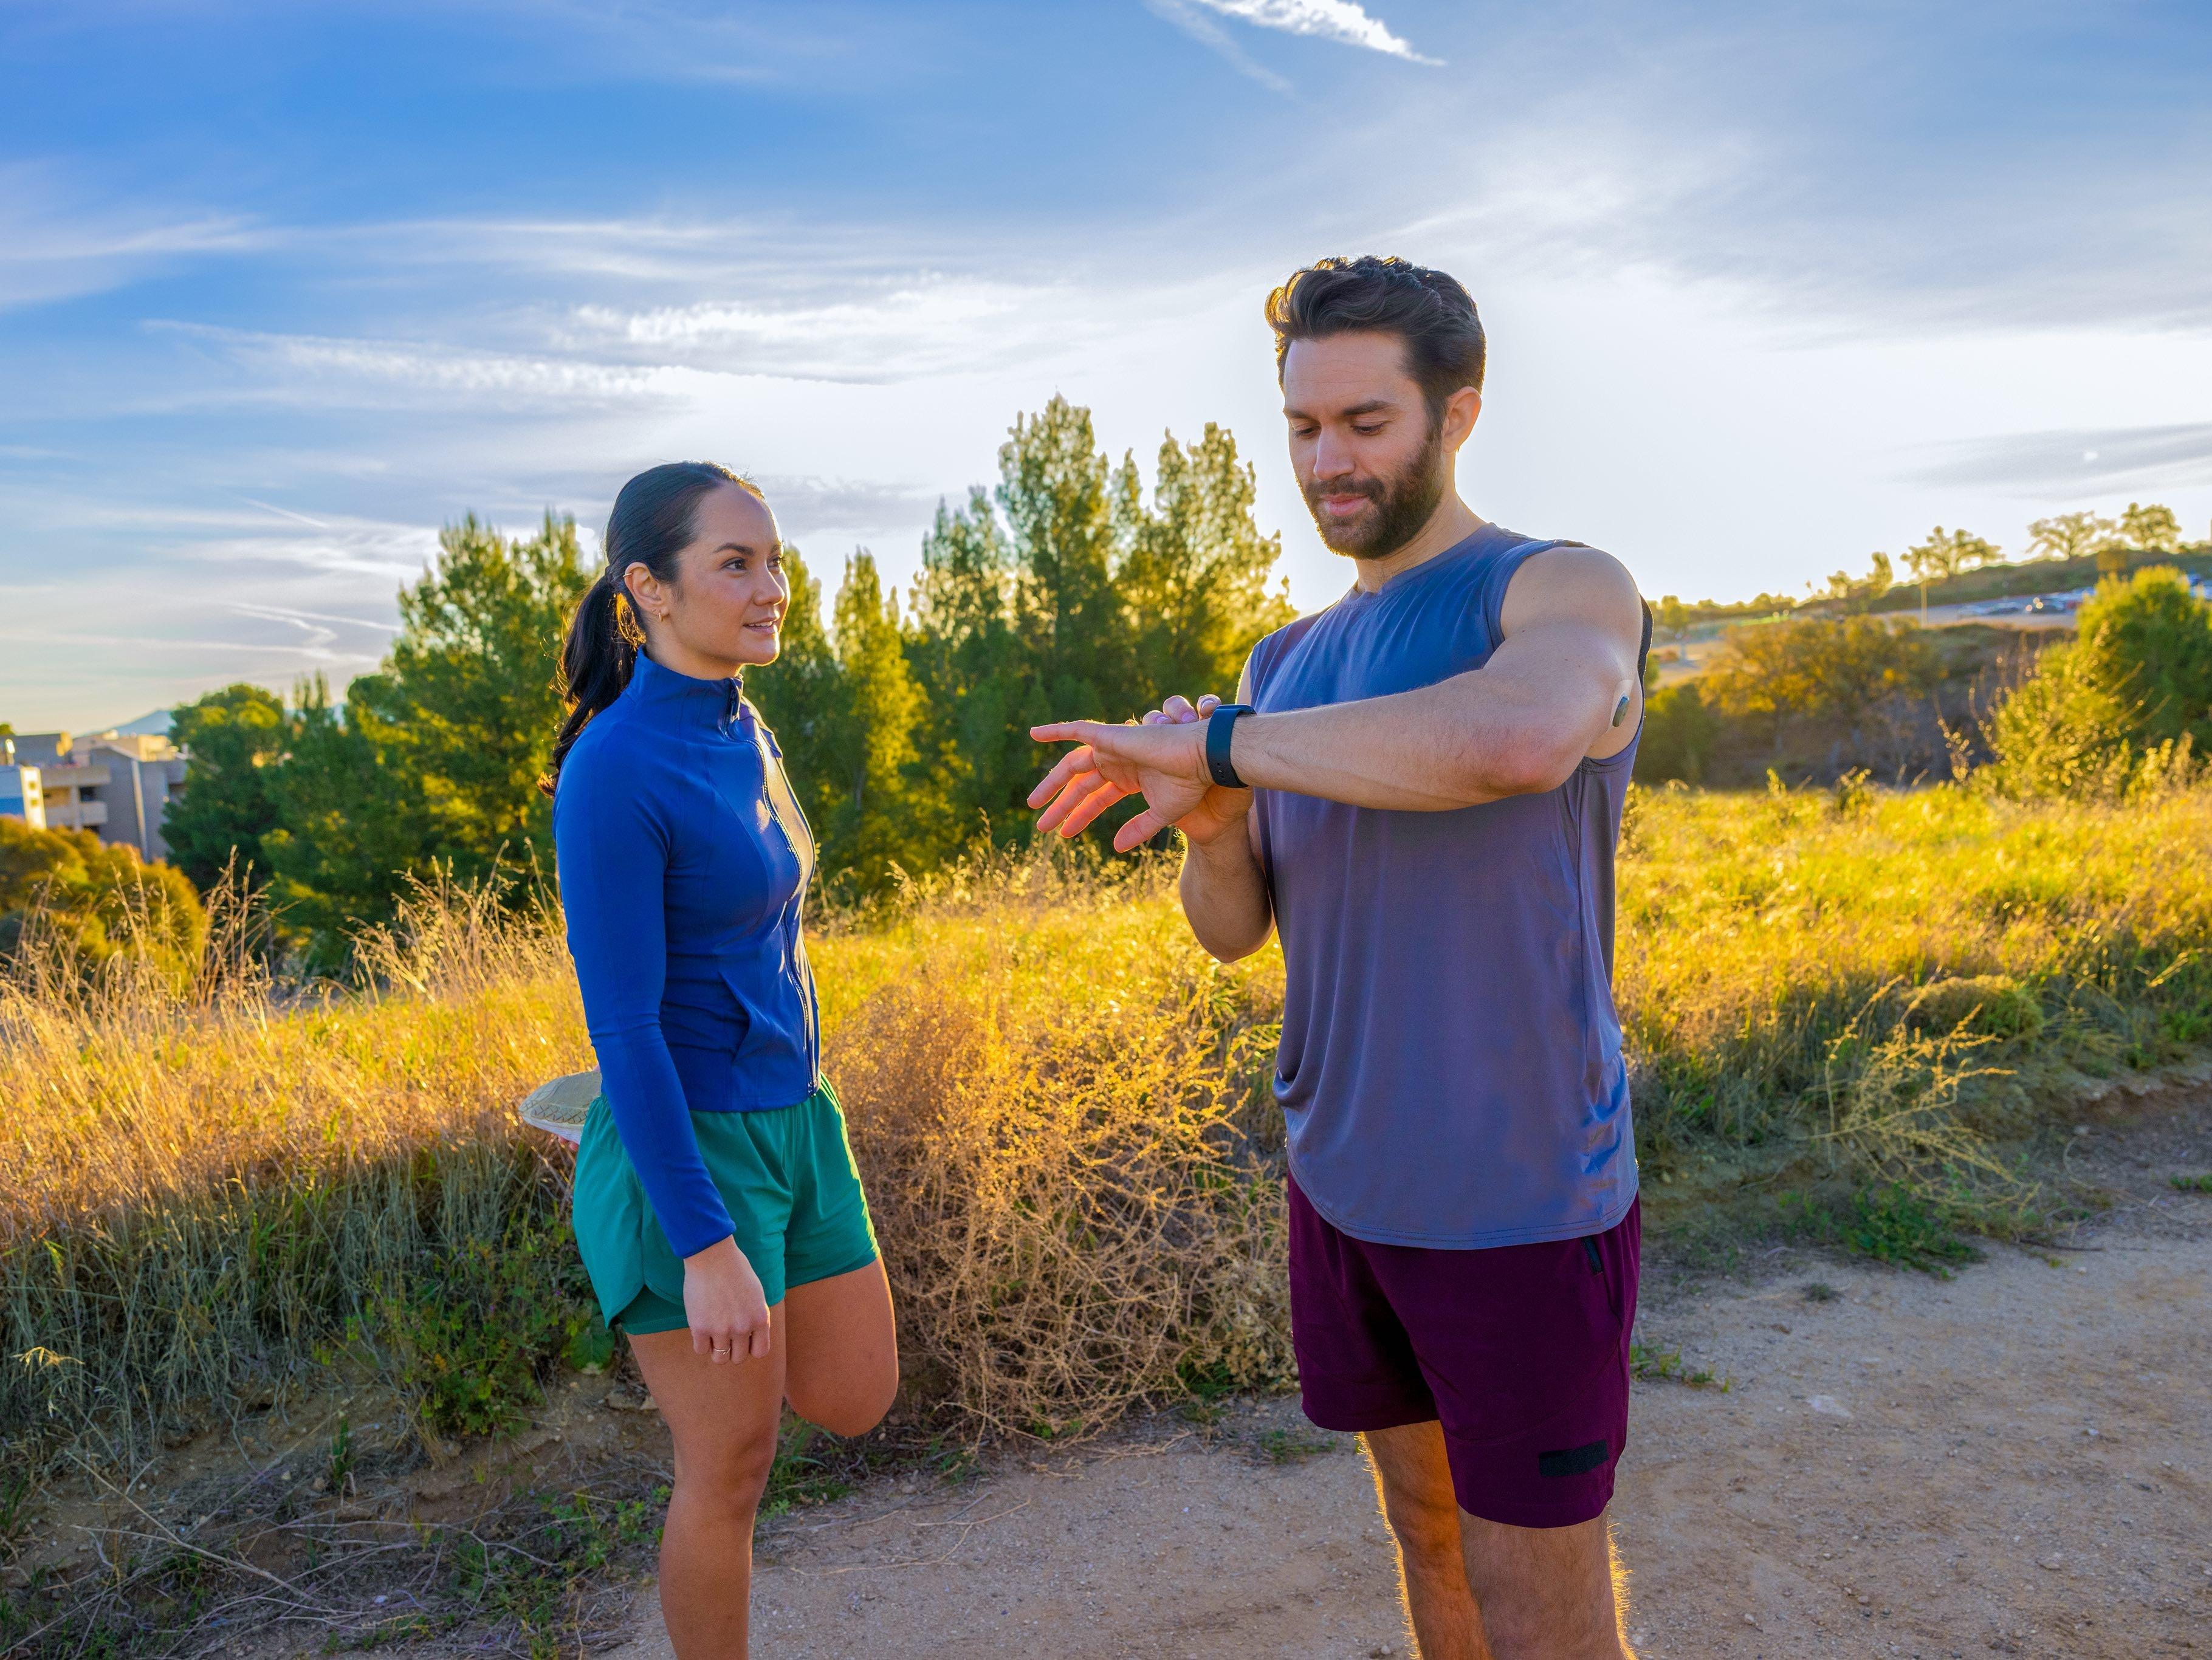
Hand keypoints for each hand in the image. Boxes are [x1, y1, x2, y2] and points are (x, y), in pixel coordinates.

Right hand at [682, 1236, 772, 1363]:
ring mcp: (721, 1330)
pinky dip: (701, 1343)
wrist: (713, 1256)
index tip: (743, 1339)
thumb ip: (755, 1316)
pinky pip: (701, 1350)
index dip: (751, 1347)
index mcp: (760, 1318)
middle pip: (738, 1358)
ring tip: (713, 1333)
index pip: (760, 1352)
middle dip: (732, 1350)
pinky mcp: (700, 1328)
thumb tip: (752, 1337)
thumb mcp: (756, 1294)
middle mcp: (743, 1328)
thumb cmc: (735, 1270)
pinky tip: (701, 1328)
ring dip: (716, 1349)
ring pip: (719, 1358)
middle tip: (725, 1335)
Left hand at [1029, 693, 1252, 852]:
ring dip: (1051, 784)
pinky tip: (1034, 734)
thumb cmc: (1189, 784)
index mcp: (1129, 777)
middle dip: (1061, 806)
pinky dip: (1056, 730)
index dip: (1079, 817)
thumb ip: (1138, 829)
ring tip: (1032, 804)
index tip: (1063, 834)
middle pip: (1080, 786)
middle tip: (1041, 826)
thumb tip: (1115, 847)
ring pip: (1073, 766)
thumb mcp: (1161, 814)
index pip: (1096, 799)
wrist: (1203, 760)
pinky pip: (1078, 730)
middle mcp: (1117, 762)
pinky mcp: (1112, 736)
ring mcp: (1113, 748)